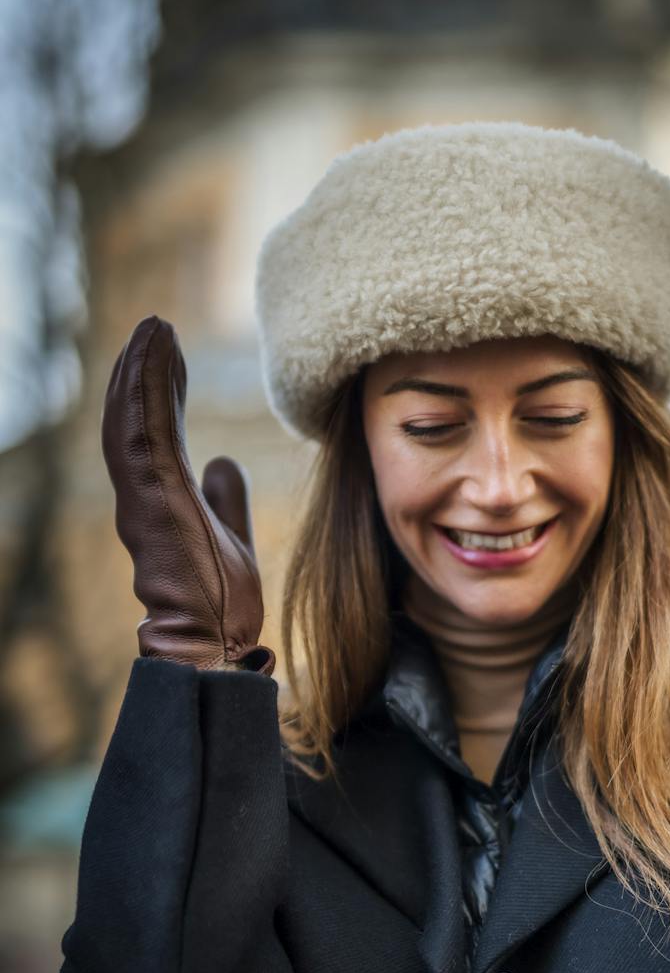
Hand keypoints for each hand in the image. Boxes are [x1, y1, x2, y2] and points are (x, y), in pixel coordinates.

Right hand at [101, 314, 275, 674]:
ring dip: (141, 371)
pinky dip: (148, 388)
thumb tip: (225, 462)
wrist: (215, 644)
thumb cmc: (221, 606)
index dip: (159, 392)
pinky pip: (145, 431)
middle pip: (136, 419)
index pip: (156, 434)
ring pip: (133, 420)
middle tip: (156, 328)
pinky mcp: (152, 500)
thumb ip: (227, 500)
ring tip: (155, 328)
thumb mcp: (233, 538)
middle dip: (143, 372)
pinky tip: (156, 353)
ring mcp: (143, 499)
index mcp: (162, 502)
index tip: (169, 354)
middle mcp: (143, 496)